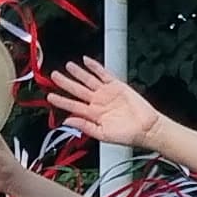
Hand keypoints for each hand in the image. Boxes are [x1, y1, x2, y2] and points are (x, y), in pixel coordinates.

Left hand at [41, 59, 162, 148]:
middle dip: (65, 83)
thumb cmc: (127, 135)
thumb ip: (85, 126)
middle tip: (53, 76)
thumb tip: (67, 121)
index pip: (73, 106)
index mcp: (92, 115)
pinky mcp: (117, 85)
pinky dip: (95, 67)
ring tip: (68, 66)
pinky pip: (103, 74)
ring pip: (88, 80)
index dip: (61, 101)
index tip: (50, 96)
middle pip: (77, 90)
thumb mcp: (103, 134)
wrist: (146, 128)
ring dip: (78, 72)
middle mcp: (97, 102)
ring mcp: (106, 93)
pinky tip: (86, 61)